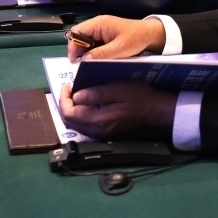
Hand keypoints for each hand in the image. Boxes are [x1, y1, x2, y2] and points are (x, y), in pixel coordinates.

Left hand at [59, 82, 176, 138]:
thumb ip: (97, 94)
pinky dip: (79, 113)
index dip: (64, 99)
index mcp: (98, 120)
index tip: (68, 84)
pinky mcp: (103, 133)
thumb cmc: (138, 96)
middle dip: (65, 104)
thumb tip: (76, 96)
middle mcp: (96, 131)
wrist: (154, 110)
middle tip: (69, 88)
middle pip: (69, 121)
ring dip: (71, 109)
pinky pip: (83, 125)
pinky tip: (84, 102)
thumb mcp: (119, 89)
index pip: (69, 113)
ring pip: (75, 124)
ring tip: (75, 93)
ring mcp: (99, 134)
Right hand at [66, 14, 165, 60]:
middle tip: (81, 66)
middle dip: (78, 51)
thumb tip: (84, 60)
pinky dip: (93, 53)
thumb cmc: (136, 38)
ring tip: (88, 66)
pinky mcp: (105, 38)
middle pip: (79, 37)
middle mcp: (97, 26)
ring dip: (86, 53)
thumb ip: (101, 54)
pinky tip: (95, 62)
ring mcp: (101, 32)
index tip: (74, 60)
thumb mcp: (119, 48)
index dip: (72, 44)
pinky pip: (94, 45)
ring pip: (86, 43)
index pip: (77, 31)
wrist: (151, 35)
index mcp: (98, 24)